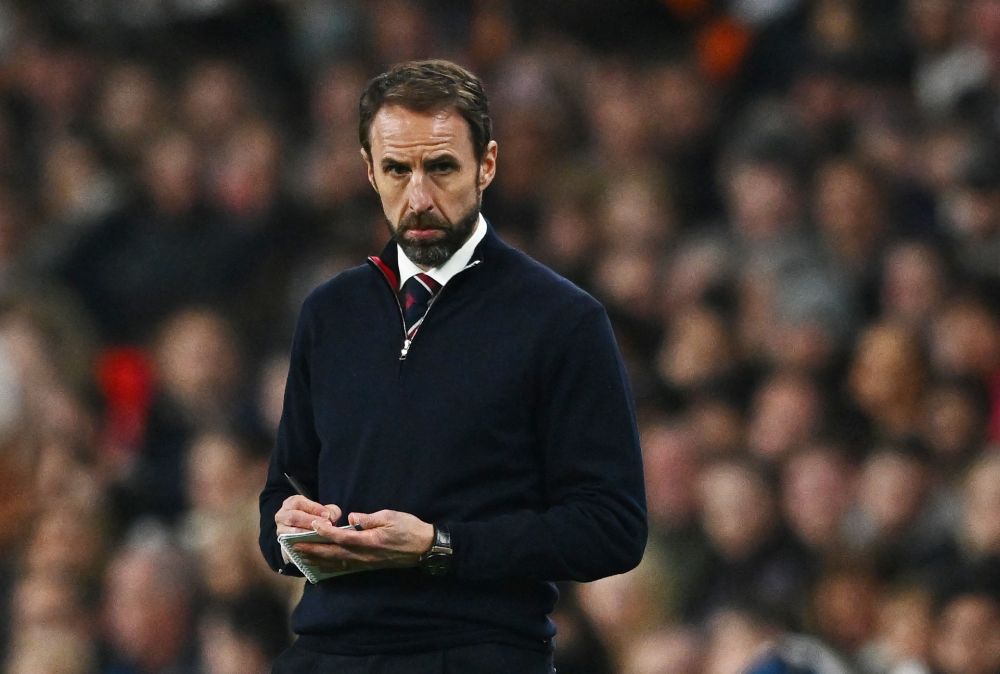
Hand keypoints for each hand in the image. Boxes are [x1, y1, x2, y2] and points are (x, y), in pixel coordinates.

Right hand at [275, 495, 341, 562]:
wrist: (308, 535)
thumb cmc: (317, 519)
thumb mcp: (325, 511)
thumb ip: (331, 511)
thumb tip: (330, 517)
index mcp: (291, 503)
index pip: (299, 502)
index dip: (314, 508)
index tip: (327, 515)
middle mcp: (282, 516)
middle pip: (293, 517)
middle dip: (309, 522)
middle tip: (325, 526)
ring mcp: (280, 531)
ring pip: (289, 533)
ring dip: (305, 535)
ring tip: (320, 536)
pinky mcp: (283, 545)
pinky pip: (290, 547)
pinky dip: (302, 548)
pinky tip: (314, 548)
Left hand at [292, 510, 434, 574]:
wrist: (424, 548)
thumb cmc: (409, 528)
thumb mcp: (391, 517)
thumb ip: (370, 518)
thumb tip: (352, 517)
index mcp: (370, 541)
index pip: (342, 537)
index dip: (325, 532)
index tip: (312, 525)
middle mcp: (364, 555)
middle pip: (333, 553)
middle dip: (312, 549)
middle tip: (294, 545)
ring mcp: (366, 562)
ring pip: (336, 562)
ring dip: (317, 559)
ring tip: (300, 555)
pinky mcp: (368, 565)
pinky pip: (344, 567)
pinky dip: (329, 566)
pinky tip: (320, 565)